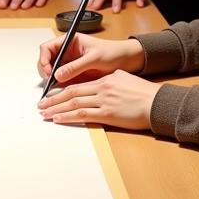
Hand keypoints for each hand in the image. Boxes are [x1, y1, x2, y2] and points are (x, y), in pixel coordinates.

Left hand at [36, 70, 159, 129]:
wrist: (156, 103)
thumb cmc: (144, 94)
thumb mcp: (124, 80)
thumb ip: (110, 82)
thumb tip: (101, 86)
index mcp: (105, 80)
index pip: (78, 85)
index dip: (62, 90)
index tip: (51, 94)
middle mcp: (101, 88)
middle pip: (71, 93)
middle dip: (53, 99)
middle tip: (41, 104)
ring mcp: (103, 100)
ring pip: (74, 103)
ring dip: (56, 108)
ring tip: (45, 113)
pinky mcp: (107, 113)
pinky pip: (83, 114)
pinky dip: (68, 117)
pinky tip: (58, 119)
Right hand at [37, 32, 144, 82]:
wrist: (126, 61)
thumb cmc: (113, 52)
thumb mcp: (94, 58)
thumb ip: (76, 66)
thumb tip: (58, 74)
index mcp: (69, 41)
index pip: (47, 47)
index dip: (44, 59)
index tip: (48, 70)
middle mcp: (67, 51)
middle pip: (47, 60)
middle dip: (45, 70)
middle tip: (50, 80)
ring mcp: (70, 63)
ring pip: (52, 70)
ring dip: (51, 79)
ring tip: (55, 87)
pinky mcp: (74, 73)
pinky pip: (61, 79)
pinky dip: (58, 85)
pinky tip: (61, 90)